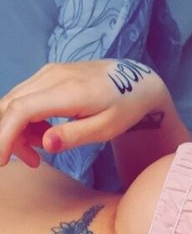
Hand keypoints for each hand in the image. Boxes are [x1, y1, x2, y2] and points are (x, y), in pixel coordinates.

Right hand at [0, 59, 168, 167]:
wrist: (137, 81)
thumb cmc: (124, 107)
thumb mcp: (106, 129)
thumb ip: (74, 136)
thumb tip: (45, 144)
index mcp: (68, 91)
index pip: (20, 111)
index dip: (5, 136)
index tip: (2, 160)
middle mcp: (52, 76)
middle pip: (10, 106)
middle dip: (10, 138)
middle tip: (32, 161)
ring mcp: (48, 72)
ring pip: (13, 102)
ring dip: (18, 130)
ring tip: (42, 150)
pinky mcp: (48, 74)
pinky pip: (24, 97)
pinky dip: (25, 120)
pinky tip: (45, 134)